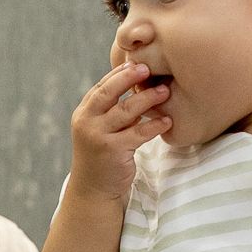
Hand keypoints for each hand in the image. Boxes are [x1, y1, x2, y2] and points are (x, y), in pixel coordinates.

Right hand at [69, 62, 171, 201]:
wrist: (93, 189)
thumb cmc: (102, 156)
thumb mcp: (101, 130)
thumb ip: (112, 111)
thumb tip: (138, 86)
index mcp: (84, 113)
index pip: (102, 87)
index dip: (120, 73)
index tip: (138, 63)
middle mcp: (87, 122)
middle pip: (109, 93)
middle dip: (129, 78)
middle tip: (149, 68)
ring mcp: (98, 136)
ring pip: (125, 110)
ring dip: (147, 99)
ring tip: (165, 91)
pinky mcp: (112, 151)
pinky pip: (138, 133)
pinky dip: (154, 125)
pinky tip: (168, 120)